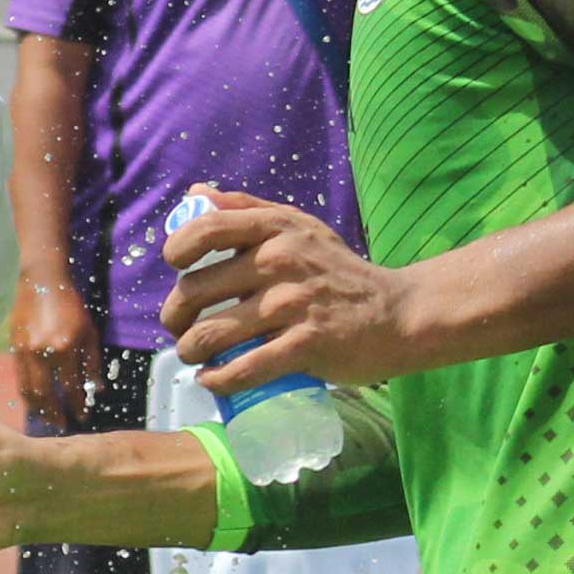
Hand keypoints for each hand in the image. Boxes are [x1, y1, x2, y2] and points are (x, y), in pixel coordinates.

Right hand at [10, 278, 105, 430]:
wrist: (39, 281)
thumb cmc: (70, 304)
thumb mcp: (89, 331)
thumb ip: (92, 362)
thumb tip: (97, 389)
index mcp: (64, 349)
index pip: (70, 387)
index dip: (77, 405)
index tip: (82, 416)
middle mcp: (42, 355)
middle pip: (45, 395)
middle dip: (54, 414)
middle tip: (62, 426)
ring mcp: (24, 353)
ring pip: (27, 391)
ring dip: (38, 409)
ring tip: (47, 419)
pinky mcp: (14, 350)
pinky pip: (19, 379)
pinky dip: (26, 394)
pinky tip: (34, 401)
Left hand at [162, 189, 419, 391]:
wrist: (398, 314)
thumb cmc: (337, 271)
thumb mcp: (296, 226)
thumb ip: (244, 207)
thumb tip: (193, 194)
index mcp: (274, 229)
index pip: (205, 229)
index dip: (176, 251)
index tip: (177, 269)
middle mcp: (280, 261)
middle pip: (195, 292)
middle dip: (174, 317)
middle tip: (179, 329)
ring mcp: (292, 305)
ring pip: (210, 335)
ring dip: (190, 352)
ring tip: (194, 356)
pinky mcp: (305, 346)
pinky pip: (242, 369)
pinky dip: (218, 380)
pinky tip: (213, 380)